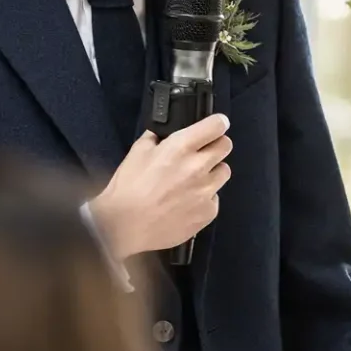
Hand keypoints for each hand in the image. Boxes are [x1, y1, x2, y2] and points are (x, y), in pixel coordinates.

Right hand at [88, 114, 231, 259]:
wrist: (125, 227)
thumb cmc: (128, 189)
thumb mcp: (137, 151)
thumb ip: (157, 137)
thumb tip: (168, 133)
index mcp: (181, 147)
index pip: (217, 125)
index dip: (217, 123)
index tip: (215, 126)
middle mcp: (199, 167)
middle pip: (226, 146)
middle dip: (215, 146)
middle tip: (201, 153)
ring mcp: (206, 191)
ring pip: (223, 172)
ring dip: (212, 172)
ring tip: (192, 181)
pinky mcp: (208, 213)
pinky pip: (215, 198)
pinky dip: (204, 198)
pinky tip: (186, 202)